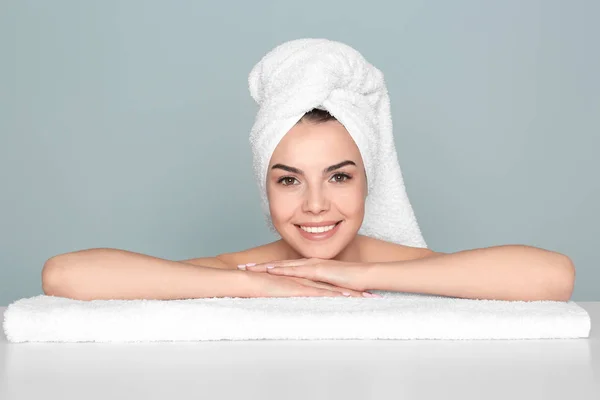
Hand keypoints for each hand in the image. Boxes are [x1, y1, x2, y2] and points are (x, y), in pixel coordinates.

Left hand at [242, 258, 374, 292]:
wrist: (367, 274)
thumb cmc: (352, 281)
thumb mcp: (331, 285)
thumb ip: (320, 287)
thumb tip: (311, 295)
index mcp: (311, 267)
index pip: (286, 267)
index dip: (269, 268)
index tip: (253, 270)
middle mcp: (309, 263)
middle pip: (280, 264)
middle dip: (261, 266)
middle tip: (243, 267)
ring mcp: (313, 265)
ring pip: (285, 266)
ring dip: (267, 267)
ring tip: (250, 269)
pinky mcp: (319, 270)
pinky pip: (298, 270)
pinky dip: (284, 270)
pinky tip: (271, 271)